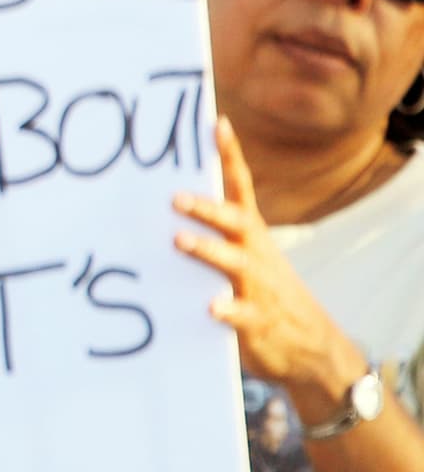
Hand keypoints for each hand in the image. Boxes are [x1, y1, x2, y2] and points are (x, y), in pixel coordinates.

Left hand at [176, 120, 373, 412]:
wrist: (311, 348)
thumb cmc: (263, 294)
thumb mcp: (244, 258)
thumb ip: (211, 234)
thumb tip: (159, 204)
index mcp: (252, 235)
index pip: (240, 187)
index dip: (230, 156)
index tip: (217, 124)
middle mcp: (256, 253)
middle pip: (235, 221)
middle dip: (207, 208)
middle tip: (175, 197)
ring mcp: (259, 286)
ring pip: (234, 263)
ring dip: (207, 250)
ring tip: (179, 240)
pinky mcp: (258, 321)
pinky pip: (241, 313)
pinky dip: (226, 309)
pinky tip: (211, 307)